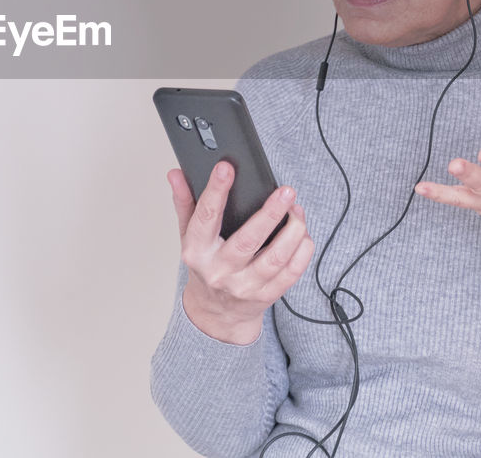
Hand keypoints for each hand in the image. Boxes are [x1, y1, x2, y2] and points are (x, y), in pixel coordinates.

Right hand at [167, 161, 313, 343]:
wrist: (215, 313)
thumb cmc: (204, 266)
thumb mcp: (188, 235)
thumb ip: (185, 203)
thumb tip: (176, 174)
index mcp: (197, 251)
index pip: (205, 217)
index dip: (216, 191)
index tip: (226, 168)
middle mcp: (219, 271)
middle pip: (248, 240)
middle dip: (270, 213)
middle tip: (285, 191)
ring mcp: (244, 287)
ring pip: (275, 258)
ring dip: (293, 231)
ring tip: (298, 210)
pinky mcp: (266, 296)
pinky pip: (291, 273)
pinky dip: (302, 251)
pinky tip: (304, 235)